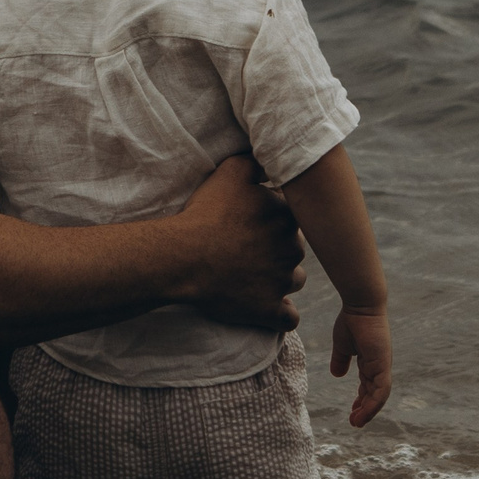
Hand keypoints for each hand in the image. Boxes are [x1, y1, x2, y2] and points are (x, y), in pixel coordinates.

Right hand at [179, 156, 304, 331]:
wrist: (183, 257)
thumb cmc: (204, 214)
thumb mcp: (230, 173)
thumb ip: (257, 163)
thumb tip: (270, 160)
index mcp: (286, 218)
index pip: (291, 218)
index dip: (273, 219)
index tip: (252, 224)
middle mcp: (291, 250)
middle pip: (294, 249)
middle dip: (278, 249)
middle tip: (248, 249)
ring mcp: (282, 282)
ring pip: (294, 280)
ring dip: (280, 278)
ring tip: (253, 276)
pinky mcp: (269, 310)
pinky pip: (288, 317)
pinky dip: (280, 313)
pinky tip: (267, 307)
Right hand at [331, 307, 391, 426]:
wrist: (360, 306)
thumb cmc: (352, 320)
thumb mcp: (342, 345)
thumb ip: (340, 360)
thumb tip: (337, 375)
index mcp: (371, 361)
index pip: (368, 386)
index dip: (361, 401)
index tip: (352, 412)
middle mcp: (379, 366)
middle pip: (374, 394)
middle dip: (365, 409)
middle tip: (355, 423)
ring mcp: (383, 366)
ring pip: (379, 396)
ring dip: (369, 411)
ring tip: (357, 422)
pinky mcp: (383, 365)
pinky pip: (381, 390)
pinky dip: (373, 403)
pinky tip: (363, 413)